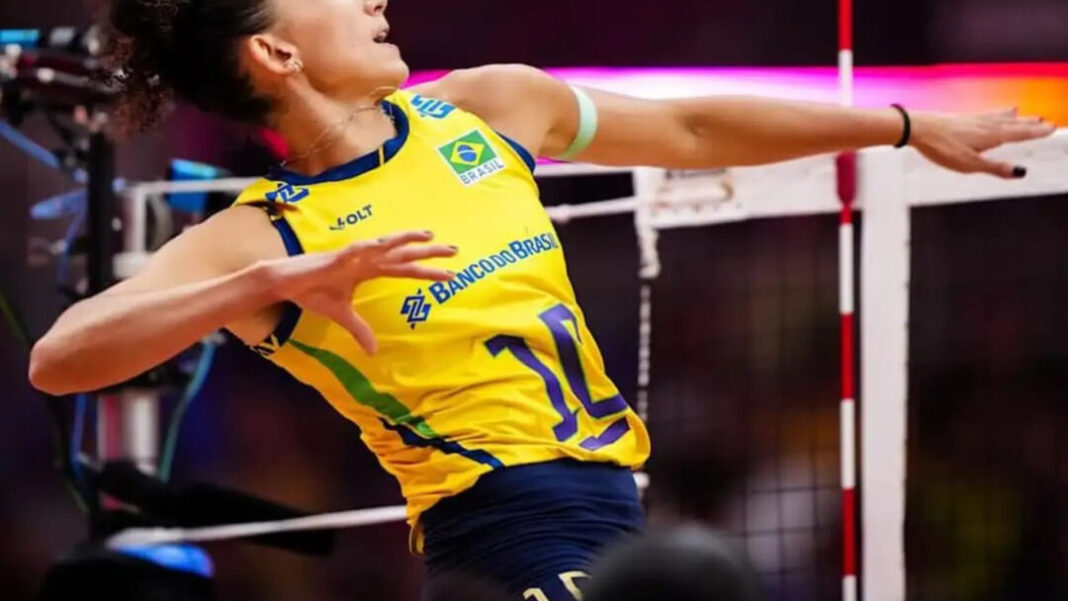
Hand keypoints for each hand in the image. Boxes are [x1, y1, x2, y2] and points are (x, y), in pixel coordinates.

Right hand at [263, 230, 456, 352]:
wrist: (285, 283)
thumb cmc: (313, 292)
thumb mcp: (342, 315)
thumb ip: (359, 329)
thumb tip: (373, 351)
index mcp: (369, 269)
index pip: (404, 269)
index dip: (426, 271)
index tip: (450, 274)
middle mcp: (366, 259)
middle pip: (403, 254)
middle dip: (428, 252)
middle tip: (454, 250)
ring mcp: (353, 255)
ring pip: (385, 245)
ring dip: (405, 240)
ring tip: (427, 236)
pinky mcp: (336, 256)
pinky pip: (357, 249)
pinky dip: (371, 245)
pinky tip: (385, 242)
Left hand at [910, 108, 1056, 178]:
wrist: (918, 129)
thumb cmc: (942, 148)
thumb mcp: (969, 164)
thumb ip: (995, 168)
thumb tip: (1021, 172)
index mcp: (991, 136)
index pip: (1019, 134)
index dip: (1036, 132)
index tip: (1051, 128)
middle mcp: (986, 124)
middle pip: (1013, 124)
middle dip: (1030, 125)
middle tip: (1046, 122)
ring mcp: (974, 120)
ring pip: (1001, 118)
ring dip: (1017, 118)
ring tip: (1028, 115)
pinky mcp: (963, 118)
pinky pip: (988, 115)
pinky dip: (999, 113)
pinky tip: (999, 112)